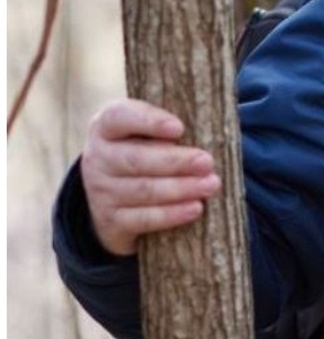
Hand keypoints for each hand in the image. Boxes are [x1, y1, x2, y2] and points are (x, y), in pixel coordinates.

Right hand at [81, 99, 222, 257]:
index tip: (179, 127)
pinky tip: (196, 208)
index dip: (148, 121)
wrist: (114, 203)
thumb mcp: (144, 137)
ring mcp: (102, 191)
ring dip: (181, 188)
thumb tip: (207, 131)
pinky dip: (172, 214)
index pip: (119, 117)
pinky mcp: (112, 220)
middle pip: (136, 159)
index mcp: (105, 128)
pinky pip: (145, 218)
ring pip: (144, 190)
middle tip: (207, 162)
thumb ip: (166, 132)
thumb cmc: (142, 157)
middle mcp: (97, 158)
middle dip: (175, 161)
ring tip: (211, 185)